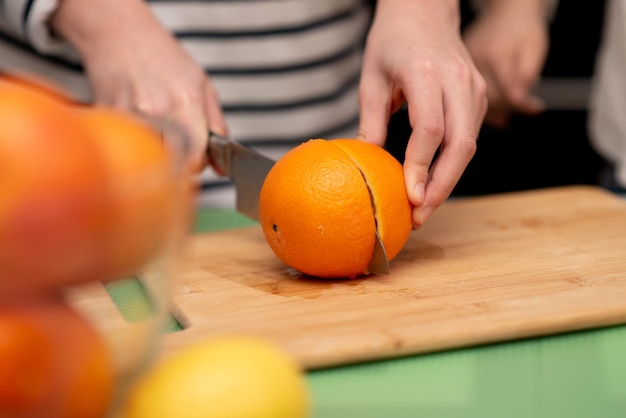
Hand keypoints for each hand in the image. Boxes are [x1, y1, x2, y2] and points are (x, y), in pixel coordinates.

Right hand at [51, 0, 227, 170]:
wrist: (121, 35)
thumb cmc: (165, 60)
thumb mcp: (203, 86)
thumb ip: (217, 126)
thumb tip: (222, 168)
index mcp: (187, 104)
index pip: (196, 159)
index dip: (198, 165)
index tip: (196, 159)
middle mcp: (158, 111)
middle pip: (170, 164)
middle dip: (176, 166)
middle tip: (176, 152)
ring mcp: (129, 115)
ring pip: (147, 158)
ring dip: (154, 156)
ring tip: (157, 135)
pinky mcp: (107, 118)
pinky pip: (125, 145)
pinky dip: (133, 143)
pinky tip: (138, 126)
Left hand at [358, 0, 486, 227]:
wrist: (424, 11)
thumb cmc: (393, 40)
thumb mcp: (371, 78)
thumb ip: (371, 122)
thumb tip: (368, 165)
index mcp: (427, 73)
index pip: (430, 129)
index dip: (421, 167)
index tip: (410, 197)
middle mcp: (458, 81)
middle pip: (461, 144)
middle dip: (442, 185)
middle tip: (419, 215)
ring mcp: (475, 88)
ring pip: (470, 145)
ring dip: (449, 180)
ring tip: (424, 207)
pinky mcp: (480, 96)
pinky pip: (470, 137)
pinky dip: (454, 164)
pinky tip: (435, 182)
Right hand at [463, 0, 548, 128]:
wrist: (505, 13)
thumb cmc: (523, 29)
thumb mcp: (534, 48)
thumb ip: (527, 75)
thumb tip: (518, 100)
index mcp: (495, 56)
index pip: (506, 92)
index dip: (521, 104)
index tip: (536, 108)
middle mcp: (476, 62)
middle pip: (490, 99)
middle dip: (509, 107)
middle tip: (527, 105)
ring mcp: (465, 67)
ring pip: (477, 100)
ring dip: (496, 110)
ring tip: (511, 110)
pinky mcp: (460, 70)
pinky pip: (470, 94)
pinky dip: (484, 104)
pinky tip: (497, 109)